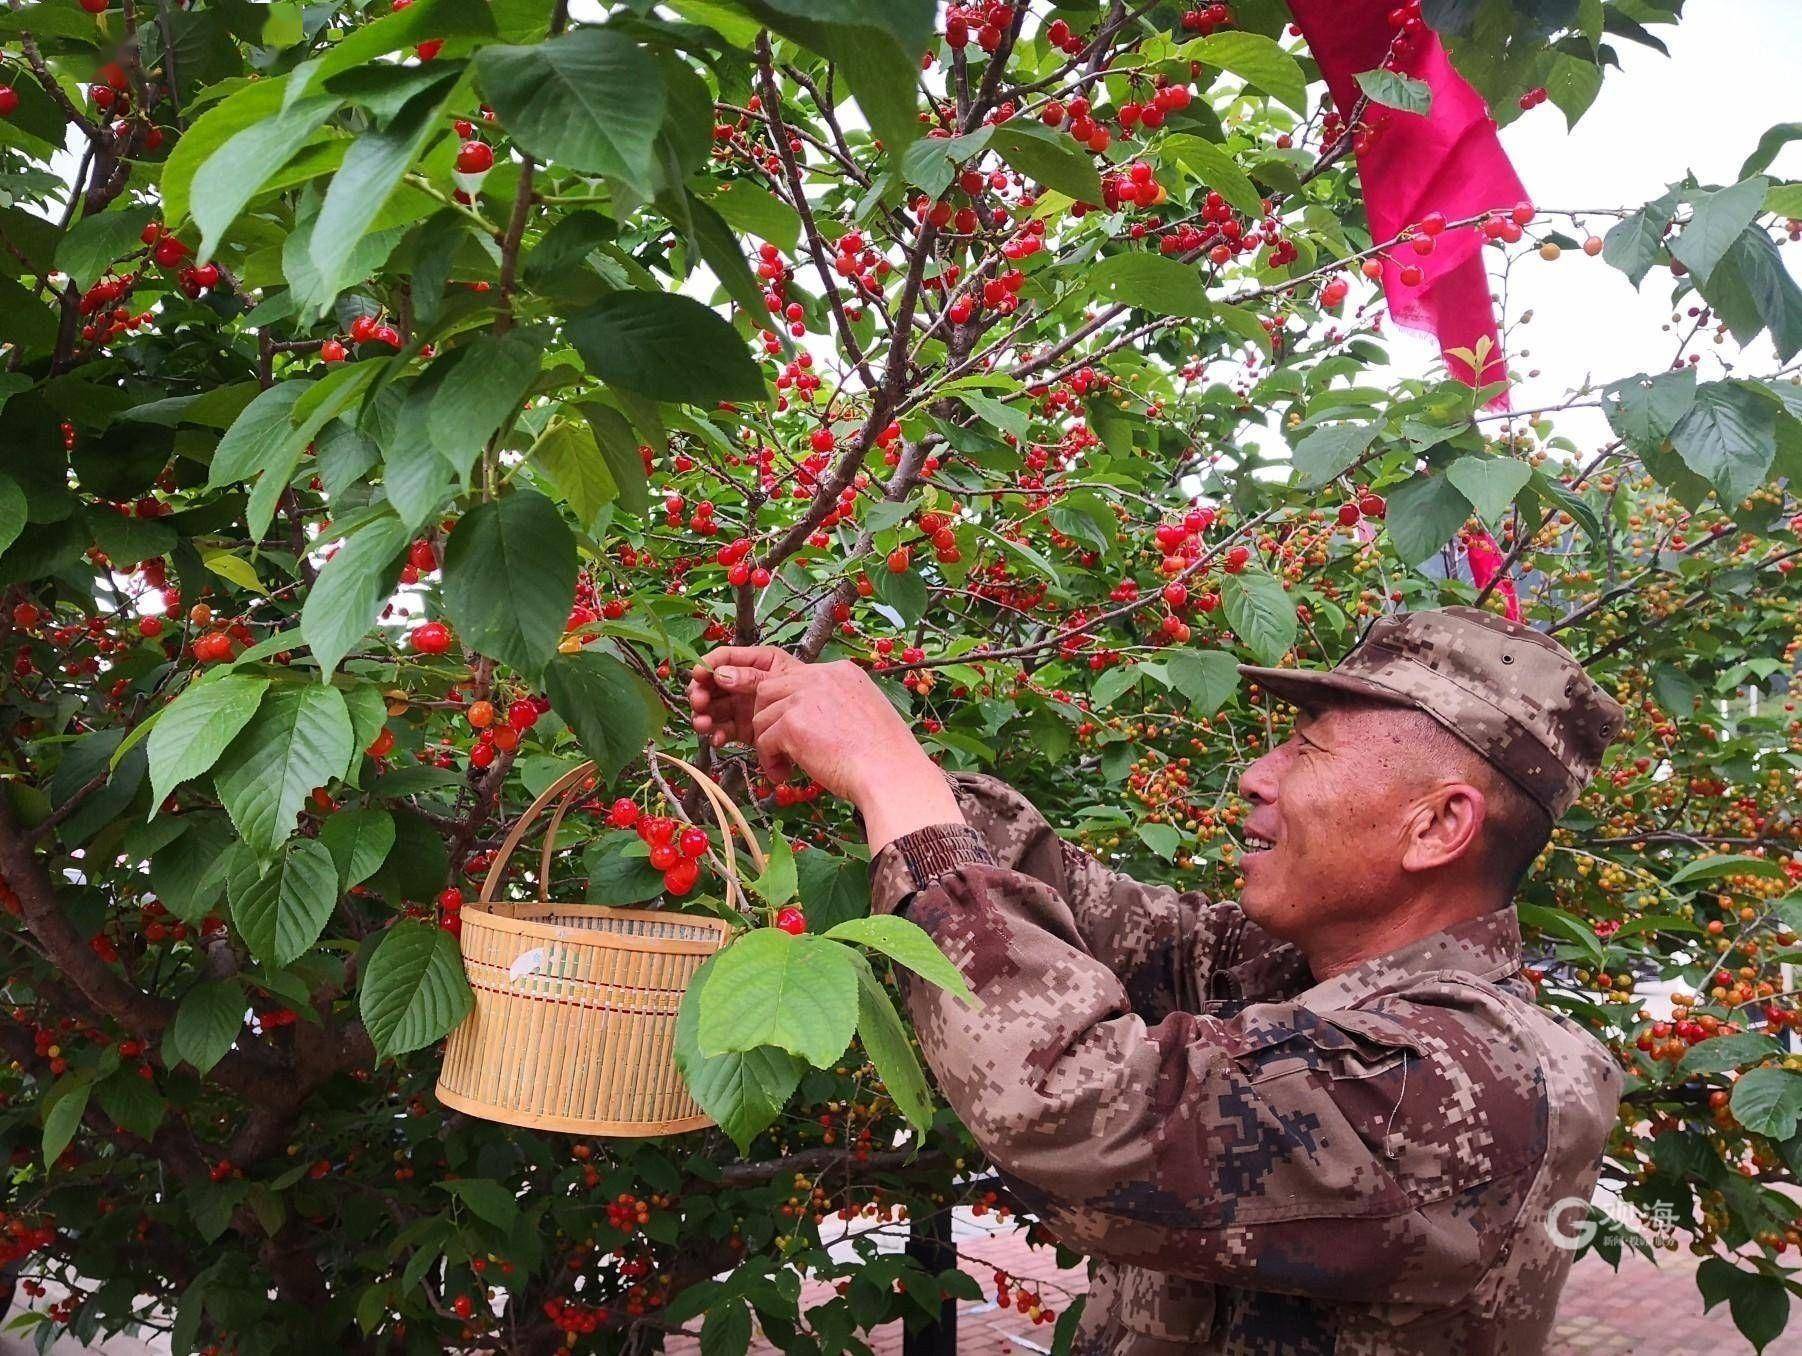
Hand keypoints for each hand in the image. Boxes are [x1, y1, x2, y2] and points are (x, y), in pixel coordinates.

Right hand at [687, 646, 796, 755]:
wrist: (820, 725)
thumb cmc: (807, 692)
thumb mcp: (779, 678)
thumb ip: (750, 677)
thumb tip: (720, 675)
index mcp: (756, 662)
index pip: (725, 657)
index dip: (708, 664)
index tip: (698, 674)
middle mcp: (743, 683)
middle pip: (712, 685)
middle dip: (701, 693)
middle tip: (699, 702)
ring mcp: (741, 706)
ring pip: (713, 709)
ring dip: (704, 716)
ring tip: (703, 724)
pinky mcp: (742, 728)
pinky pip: (723, 730)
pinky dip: (717, 735)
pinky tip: (717, 738)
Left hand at [687, 648, 961, 851]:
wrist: (892, 775)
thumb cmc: (886, 758)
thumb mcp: (864, 715)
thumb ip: (836, 705)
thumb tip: (809, 718)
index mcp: (842, 672)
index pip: (795, 678)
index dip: (783, 702)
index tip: (779, 723)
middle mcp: (821, 676)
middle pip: (770, 691)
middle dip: (767, 721)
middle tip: (778, 749)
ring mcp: (805, 697)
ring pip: (763, 717)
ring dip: (769, 745)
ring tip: (785, 767)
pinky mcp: (793, 723)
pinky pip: (763, 741)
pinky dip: (769, 762)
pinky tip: (784, 776)